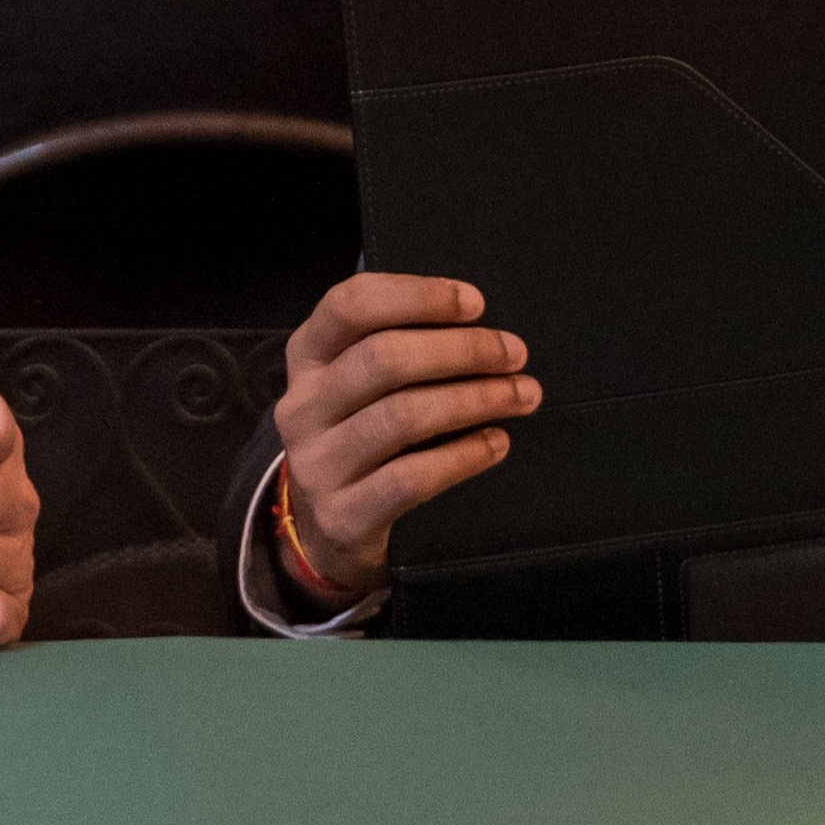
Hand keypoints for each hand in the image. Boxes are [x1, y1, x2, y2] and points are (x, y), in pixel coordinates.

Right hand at [265, 272, 536, 612]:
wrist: (325, 529)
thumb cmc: (360, 436)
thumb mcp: (357, 383)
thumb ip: (397, 344)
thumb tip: (478, 323)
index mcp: (307, 357)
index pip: (350, 305)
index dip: (416, 296)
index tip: (475, 303)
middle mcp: (303, 406)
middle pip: (383, 359)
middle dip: (462, 350)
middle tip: (514, 354)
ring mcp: (318, 464)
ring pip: (402, 417)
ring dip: (475, 399)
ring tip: (521, 395)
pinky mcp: (343, 515)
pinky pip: (413, 478)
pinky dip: (464, 456)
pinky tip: (496, 443)